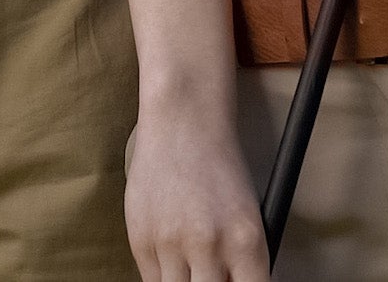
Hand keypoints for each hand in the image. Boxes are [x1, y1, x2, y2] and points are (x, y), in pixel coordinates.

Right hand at [126, 109, 270, 281]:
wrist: (182, 120)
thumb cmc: (219, 165)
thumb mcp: (247, 214)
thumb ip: (241, 261)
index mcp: (246, 240)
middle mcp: (209, 245)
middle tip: (211, 274)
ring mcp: (171, 243)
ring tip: (192, 264)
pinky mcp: (140, 239)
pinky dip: (165, 276)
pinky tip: (173, 255)